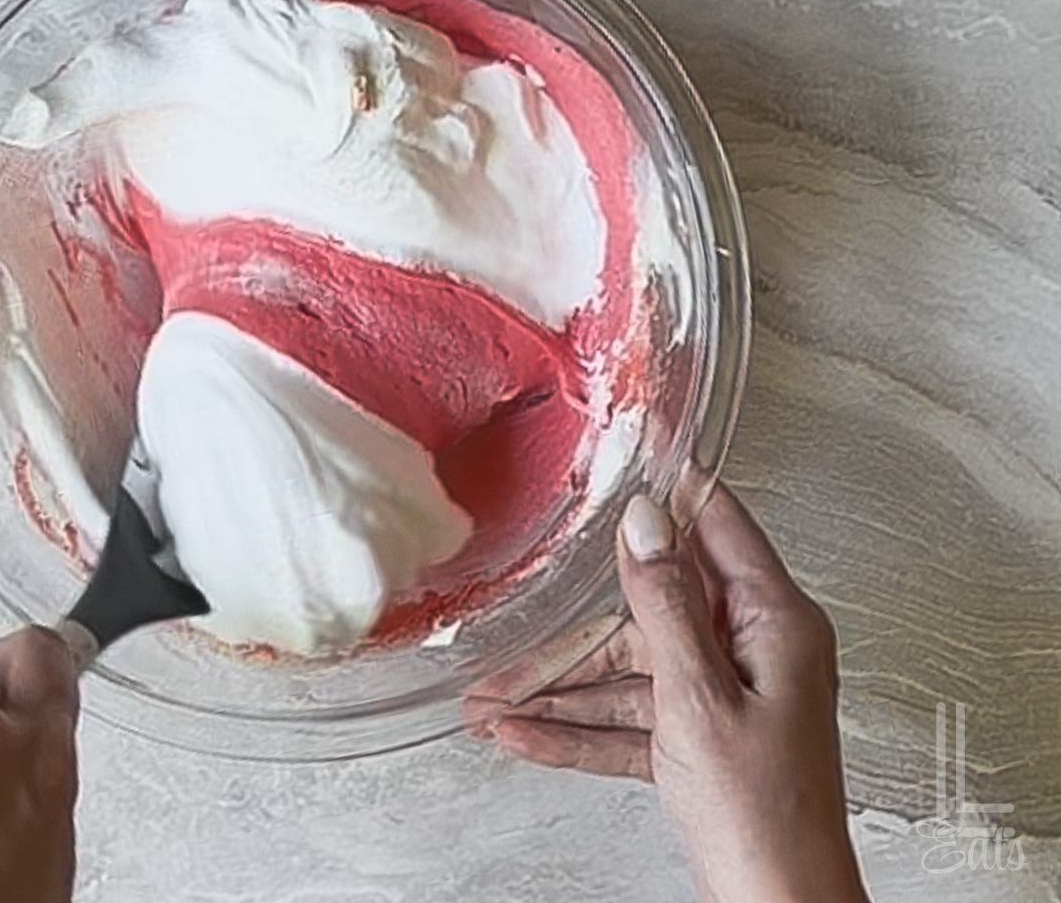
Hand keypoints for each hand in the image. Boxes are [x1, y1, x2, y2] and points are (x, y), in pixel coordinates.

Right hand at [464, 485, 870, 902]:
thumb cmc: (765, 819)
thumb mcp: (698, 698)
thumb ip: (666, 605)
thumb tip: (646, 521)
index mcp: (774, 623)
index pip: (717, 524)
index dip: (669, 487)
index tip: (629, 447)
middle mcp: (752, 649)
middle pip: (648, 611)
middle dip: (572, 631)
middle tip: (516, 625)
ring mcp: (726, 695)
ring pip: (627, 671)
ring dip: (559, 689)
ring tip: (492, 700)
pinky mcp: (701, 738)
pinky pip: (629, 718)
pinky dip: (578, 728)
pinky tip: (522, 733)